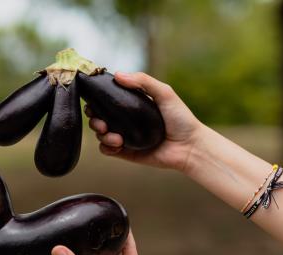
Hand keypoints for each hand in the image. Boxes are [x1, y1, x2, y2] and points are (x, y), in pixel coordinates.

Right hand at [87, 72, 203, 170]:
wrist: (189, 147)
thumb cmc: (181, 118)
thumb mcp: (164, 93)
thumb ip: (143, 81)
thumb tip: (117, 74)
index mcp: (132, 104)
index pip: (107, 99)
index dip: (96, 100)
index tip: (93, 101)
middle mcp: (126, 120)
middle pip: (98, 117)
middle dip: (93, 119)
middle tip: (100, 123)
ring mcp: (125, 136)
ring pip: (100, 134)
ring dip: (101, 134)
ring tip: (115, 137)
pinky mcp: (126, 152)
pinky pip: (107, 150)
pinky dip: (106, 147)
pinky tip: (117, 145)